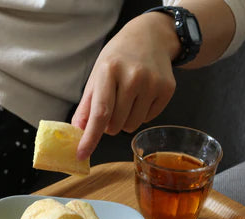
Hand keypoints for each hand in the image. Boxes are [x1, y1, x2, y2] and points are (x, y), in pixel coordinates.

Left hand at [72, 12, 180, 160]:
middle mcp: (133, 76)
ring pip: (131, 126)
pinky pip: (147, 119)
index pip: (100, 113)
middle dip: (108, 124)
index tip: (81, 155)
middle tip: (111, 106)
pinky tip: (141, 96)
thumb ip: (86, 106)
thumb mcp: (96, 76)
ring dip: (125, 120)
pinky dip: (141, 114)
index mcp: (109, 70)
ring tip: (126, 99)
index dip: (90, 137)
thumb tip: (77, 133)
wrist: (149, 38)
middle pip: (115, 125)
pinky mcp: (167, 89)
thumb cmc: (118, 59)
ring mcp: (152, 83)